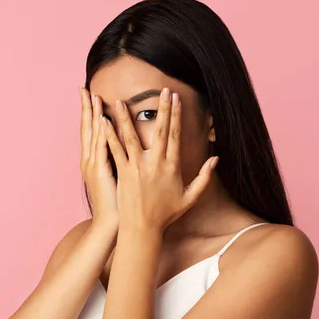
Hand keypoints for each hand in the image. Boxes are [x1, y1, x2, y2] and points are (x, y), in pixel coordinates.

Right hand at [79, 87, 117, 229]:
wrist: (110, 224)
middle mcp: (90, 160)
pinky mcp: (101, 172)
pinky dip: (101, 134)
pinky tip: (102, 120)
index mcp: (94, 160)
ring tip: (93, 97)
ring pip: (94, 134)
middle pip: (87, 128)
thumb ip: (115, 161)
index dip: (90, 113)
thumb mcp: (114, 178)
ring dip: (94, 115)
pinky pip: (102, 148)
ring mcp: (94, 165)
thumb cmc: (116, 202)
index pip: (91, 131)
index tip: (90, 95)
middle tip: (84, 89)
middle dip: (86, 108)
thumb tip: (124, 147)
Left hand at [100, 88, 218, 232]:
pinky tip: (103, 122)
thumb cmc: (166, 214)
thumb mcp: (190, 197)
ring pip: (132, 136)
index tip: (175, 98)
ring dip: (127, 117)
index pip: (176, 134)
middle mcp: (155, 163)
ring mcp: (137, 167)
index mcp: (172, 166)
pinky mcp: (122, 172)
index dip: (176, 114)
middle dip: (161, 108)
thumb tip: (216, 158)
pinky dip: (109, 135)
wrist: (142, 228)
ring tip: (122, 100)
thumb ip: (204, 177)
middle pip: (160, 130)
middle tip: (162, 90)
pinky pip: (115, 150)